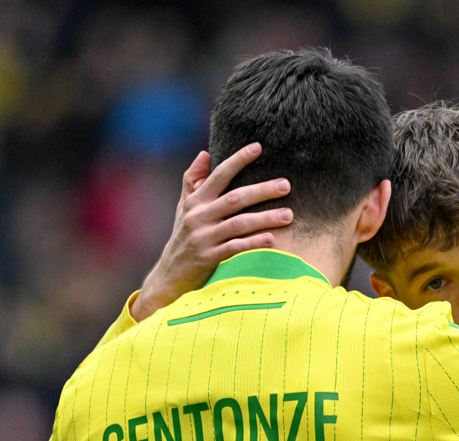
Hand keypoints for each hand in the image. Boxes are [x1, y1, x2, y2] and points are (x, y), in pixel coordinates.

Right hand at [131, 143, 294, 320]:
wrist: (170, 275)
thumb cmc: (183, 237)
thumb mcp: (183, 207)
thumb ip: (193, 181)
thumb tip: (205, 153)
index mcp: (195, 201)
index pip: (219, 175)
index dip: (238, 160)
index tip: (258, 147)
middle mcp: (198, 216)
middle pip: (235, 198)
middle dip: (262, 190)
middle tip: (286, 185)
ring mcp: (203, 238)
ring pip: (239, 224)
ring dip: (265, 218)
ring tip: (289, 215)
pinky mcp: (208, 258)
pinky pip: (234, 248)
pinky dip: (253, 243)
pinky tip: (272, 239)